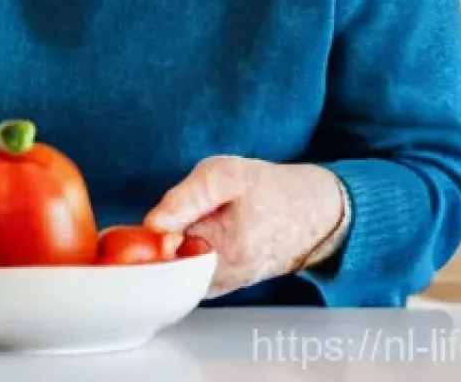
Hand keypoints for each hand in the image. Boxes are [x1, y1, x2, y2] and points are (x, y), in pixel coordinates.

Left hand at [143, 156, 345, 297]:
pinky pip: (188, 274)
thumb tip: (152, 224)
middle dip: (162, 238)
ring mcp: (224, 286)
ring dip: (174, 246)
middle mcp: (225, 277)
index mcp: (225, 248)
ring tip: (194, 223)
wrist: (310, 211)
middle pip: (166, 263)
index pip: (163, 251)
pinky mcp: (223, 286)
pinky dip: (184, 254)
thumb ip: (184, 198)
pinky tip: (198, 235)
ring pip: (176, 268)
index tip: (158, 219)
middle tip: (177, 217)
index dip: (151, 233)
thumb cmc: (268, 189)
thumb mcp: (223, 174)